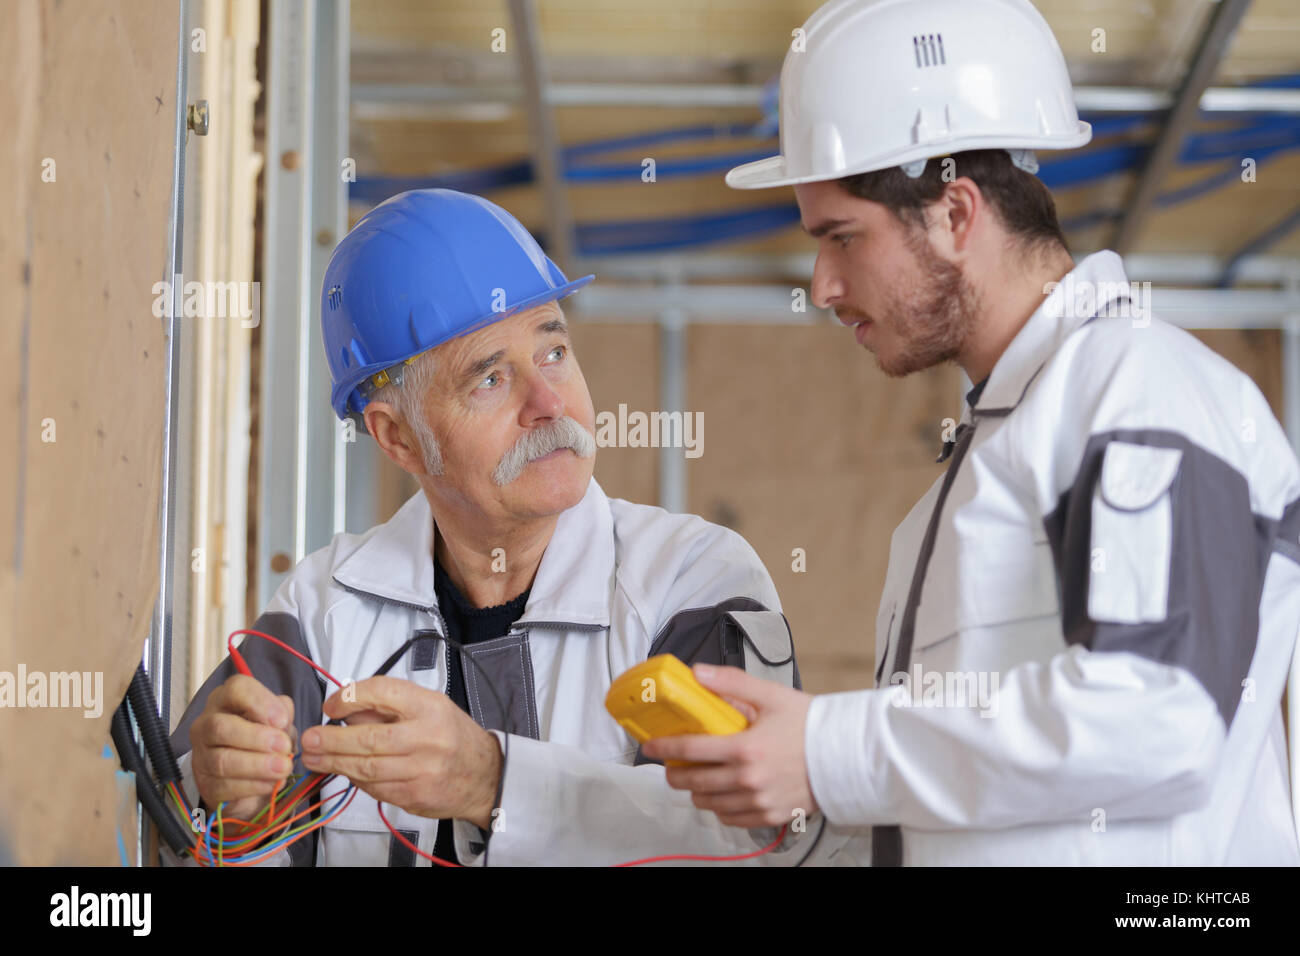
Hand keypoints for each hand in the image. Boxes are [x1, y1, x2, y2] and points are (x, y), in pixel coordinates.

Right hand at [189, 674, 295, 819]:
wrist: (252, 777)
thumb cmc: (265, 739)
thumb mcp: (279, 721)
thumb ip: (282, 714)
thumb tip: (281, 722)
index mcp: (226, 700)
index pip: (235, 689)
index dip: (260, 702)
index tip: (282, 720)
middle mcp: (207, 725)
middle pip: (220, 727)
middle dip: (256, 738)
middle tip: (284, 747)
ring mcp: (202, 756)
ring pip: (222, 760)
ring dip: (257, 765)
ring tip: (283, 768)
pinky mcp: (205, 785)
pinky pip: (224, 787)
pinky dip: (252, 786)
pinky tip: (271, 784)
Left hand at [299, 676, 502, 829]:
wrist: (484, 775)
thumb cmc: (450, 735)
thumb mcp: (429, 706)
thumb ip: (389, 707)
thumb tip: (345, 709)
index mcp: (430, 707)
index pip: (383, 693)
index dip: (350, 697)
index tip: (331, 705)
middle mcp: (428, 738)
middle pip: (369, 739)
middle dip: (332, 740)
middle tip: (308, 738)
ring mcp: (422, 771)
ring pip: (367, 768)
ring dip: (334, 763)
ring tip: (313, 758)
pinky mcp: (415, 796)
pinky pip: (375, 788)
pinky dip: (355, 779)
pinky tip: (342, 772)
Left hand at [641, 664, 817, 828]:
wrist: (846, 754)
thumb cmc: (810, 724)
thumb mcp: (770, 695)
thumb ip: (731, 683)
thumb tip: (697, 674)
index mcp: (745, 748)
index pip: (689, 751)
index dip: (663, 749)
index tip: (651, 746)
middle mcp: (748, 779)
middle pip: (693, 782)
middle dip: (674, 774)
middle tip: (670, 765)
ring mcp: (758, 801)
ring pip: (708, 803)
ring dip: (696, 791)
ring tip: (696, 778)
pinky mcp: (769, 815)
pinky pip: (730, 818)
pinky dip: (720, 807)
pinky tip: (721, 794)